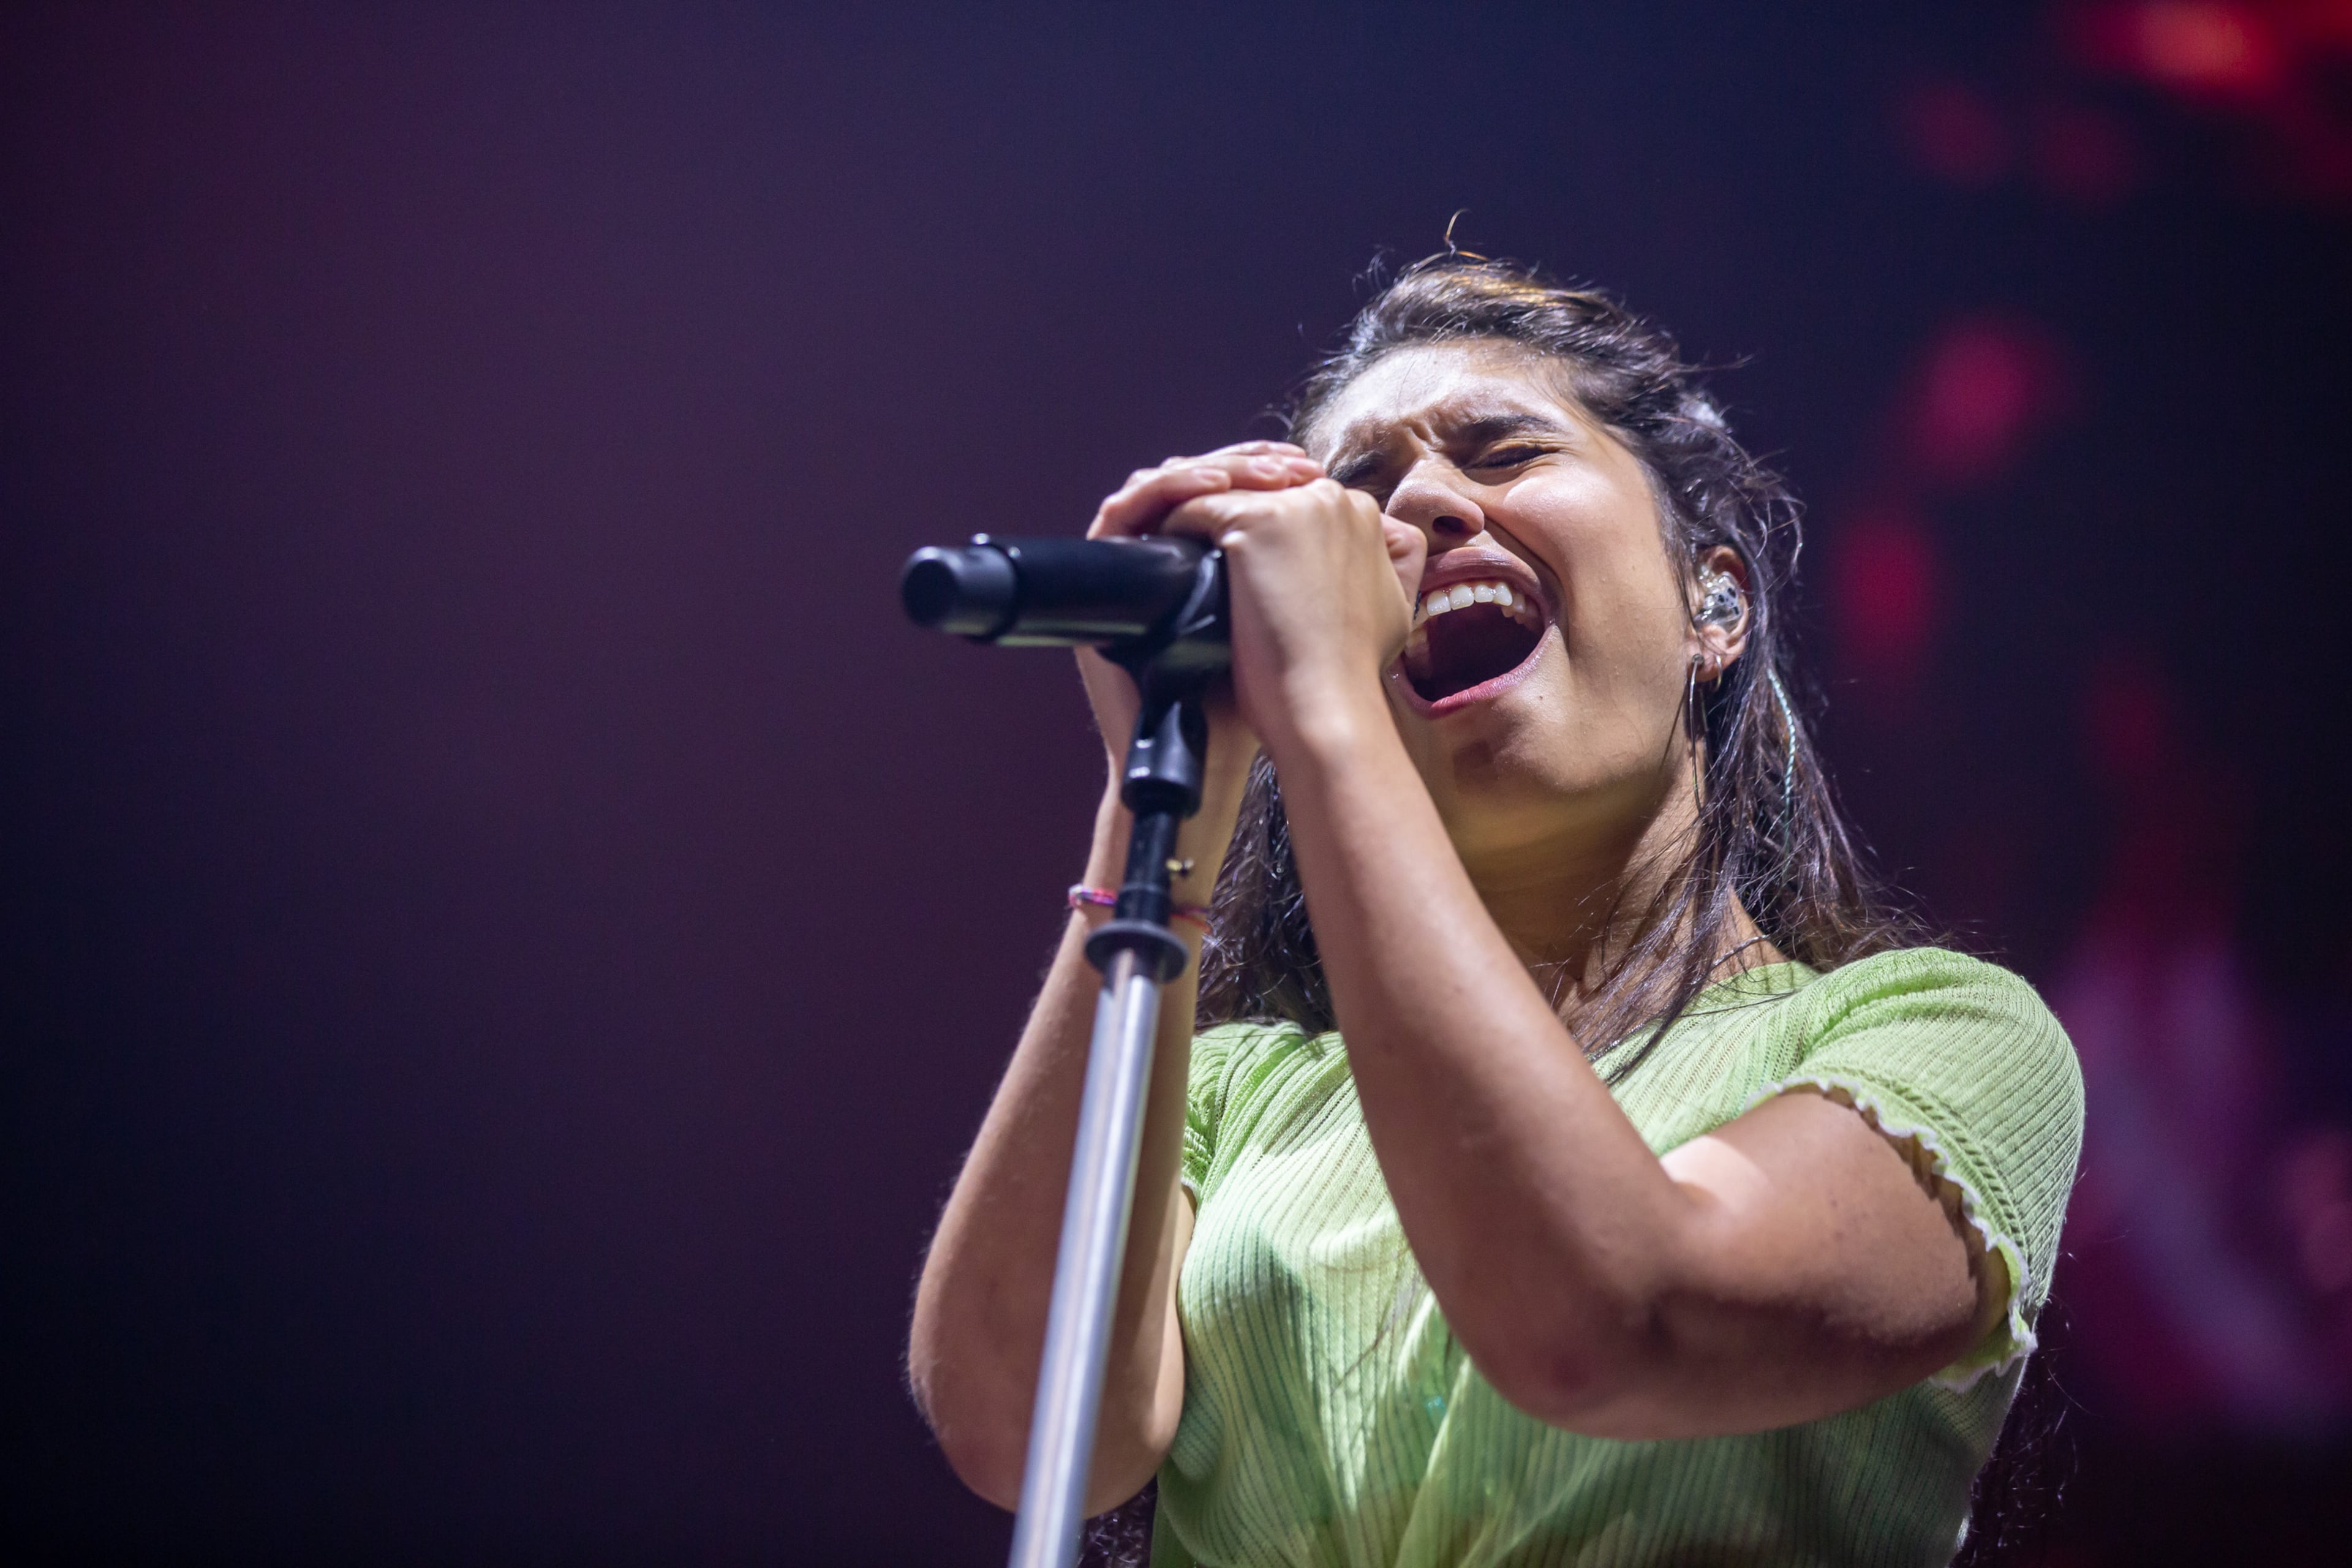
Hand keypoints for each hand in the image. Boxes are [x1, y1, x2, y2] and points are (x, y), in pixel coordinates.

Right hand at [1074, 442, 1325, 810]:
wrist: (1211, 746)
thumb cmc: (1260, 691)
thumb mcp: (1307, 617)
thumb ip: (1331, 571)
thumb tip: (1388, 522)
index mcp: (1208, 559)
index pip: (1227, 489)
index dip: (1263, 470)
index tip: (1308, 468)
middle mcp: (1166, 553)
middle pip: (1195, 478)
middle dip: (1243, 463)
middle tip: (1287, 464)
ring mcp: (1133, 559)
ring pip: (1159, 483)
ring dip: (1209, 469)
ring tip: (1254, 475)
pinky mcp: (1105, 571)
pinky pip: (1124, 509)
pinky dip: (1165, 489)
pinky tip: (1210, 490)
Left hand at [1155, 477, 1423, 767]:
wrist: (1329, 706)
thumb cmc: (1350, 674)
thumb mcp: (1390, 608)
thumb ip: (1379, 568)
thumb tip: (1354, 560)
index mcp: (1363, 513)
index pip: (1293, 501)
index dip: (1261, 528)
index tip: (1233, 556)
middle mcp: (1334, 497)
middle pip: (1258, 490)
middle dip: (1225, 514)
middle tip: (1187, 545)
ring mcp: (1295, 505)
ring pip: (1223, 495)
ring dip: (1192, 516)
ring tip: (1165, 548)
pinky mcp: (1255, 522)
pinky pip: (1194, 509)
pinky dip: (1170, 528)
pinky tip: (1153, 555)